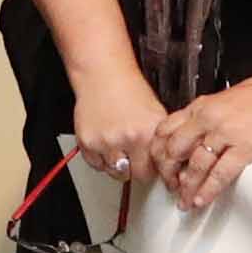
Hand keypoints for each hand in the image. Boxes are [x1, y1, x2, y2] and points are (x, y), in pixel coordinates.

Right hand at [61, 61, 164, 181]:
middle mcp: (126, 139)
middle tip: (134, 157)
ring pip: (114, 172)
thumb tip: (165, 163)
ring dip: (118, 165)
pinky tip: (106, 142)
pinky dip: (101, 158)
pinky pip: (96, 165)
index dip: (151, 168)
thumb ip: (159, 141)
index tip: (150, 166)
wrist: (103, 76)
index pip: (153, 171)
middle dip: (135, 169)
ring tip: (119, 147)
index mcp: (147, 133)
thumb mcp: (156, 114)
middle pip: (133, 176)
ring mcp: (105, 142)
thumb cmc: (129, 91)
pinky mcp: (87, 142)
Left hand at [142, 71, 251, 212]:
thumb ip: (206, 116)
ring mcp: (225, 133)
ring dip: (188, 188)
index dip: (160, 152)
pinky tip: (203, 199)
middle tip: (171, 186)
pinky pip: (220, 174)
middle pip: (175, 150)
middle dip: (169, 173)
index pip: (165, 130)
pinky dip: (209, 190)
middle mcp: (208, 119)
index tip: (161, 165)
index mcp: (201, 106)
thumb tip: (194, 133)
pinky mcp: (244, 148)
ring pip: (195, 166)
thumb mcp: (224, 99)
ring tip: (185, 200)